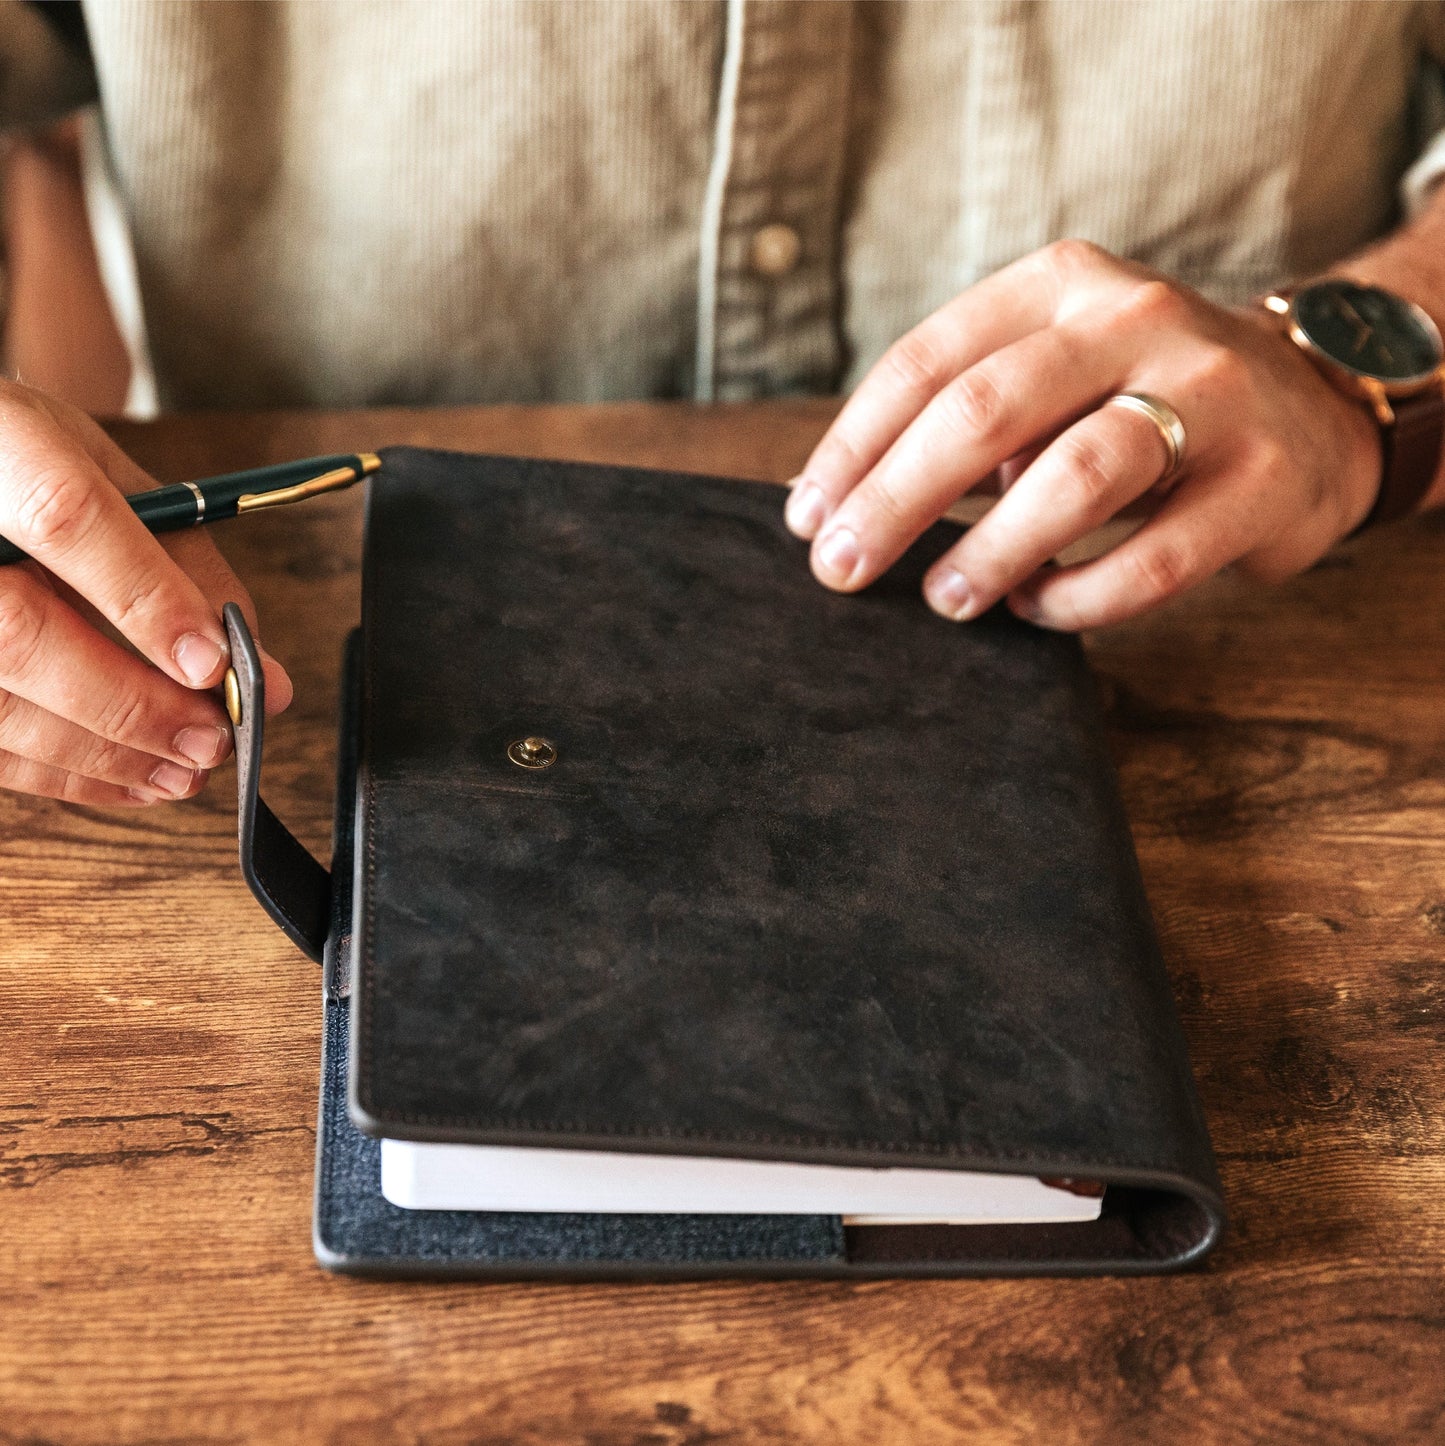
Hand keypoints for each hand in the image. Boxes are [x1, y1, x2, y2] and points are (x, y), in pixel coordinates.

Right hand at [0, 380, 291, 805]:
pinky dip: (63, 774)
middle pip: (21, 634)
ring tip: (185, 769)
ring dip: (103, 755)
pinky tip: (129, 778)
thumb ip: (187, 568)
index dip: (144, 599)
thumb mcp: (110, 478)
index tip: (214, 663)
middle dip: (132, 704)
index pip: (64, 518)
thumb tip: (262, 673)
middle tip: (213, 738)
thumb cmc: (29, 465)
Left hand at [785, 240, 1383, 629]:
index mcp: (1064, 284)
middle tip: (841, 569)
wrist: (1314, 405)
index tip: (806, 517)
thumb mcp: (1054, 369)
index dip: (854, 446)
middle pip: (987, 410)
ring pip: (1078, 475)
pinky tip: (1039, 609)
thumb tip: (841, 504)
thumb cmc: (1140, 397)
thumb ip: (966, 416)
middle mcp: (1138, 321)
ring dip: (992, 550)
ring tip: (946, 598)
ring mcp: (1211, 396)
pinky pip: (1155, 557)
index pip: (930, 360)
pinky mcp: (1263, 481)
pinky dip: (1081, 598)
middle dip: (895, 499)